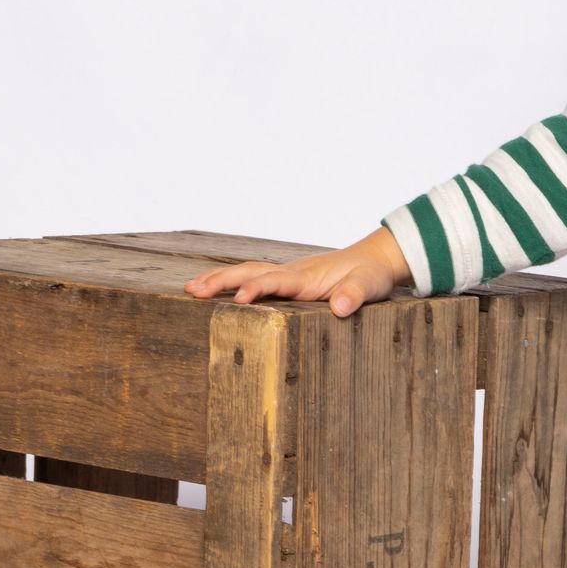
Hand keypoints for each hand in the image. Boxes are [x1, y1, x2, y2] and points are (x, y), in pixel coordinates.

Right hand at [183, 225, 410, 316]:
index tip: (238, 301)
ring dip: (219, 279)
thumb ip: (355, 295)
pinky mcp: (288, 282)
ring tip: (190, 289)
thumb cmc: (372, 275)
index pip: (275, 281)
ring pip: (247, 272)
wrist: (375, 259)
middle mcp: (292, 273)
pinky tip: (215, 288)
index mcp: (307, 277)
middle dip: (221, 281)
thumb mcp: (370, 286)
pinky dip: (231, 281)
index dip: (256, 290)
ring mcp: (288, 275)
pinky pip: (254, 278)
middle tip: (193, 292)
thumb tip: (341, 307)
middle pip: (250, 272)